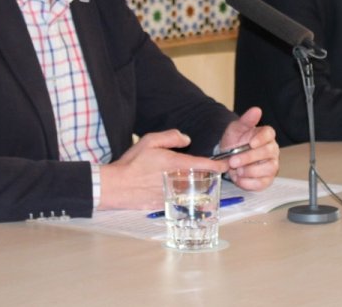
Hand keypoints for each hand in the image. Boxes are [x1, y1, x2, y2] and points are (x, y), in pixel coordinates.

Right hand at [96, 130, 224, 209]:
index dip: (217, 166)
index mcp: (175, 164)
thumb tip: (187, 140)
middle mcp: (176, 181)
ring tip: (199, 181)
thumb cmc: (131, 163)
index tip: (225, 165)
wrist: (115, 186)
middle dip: (209, 177)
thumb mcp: (149, 141)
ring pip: (193, 191)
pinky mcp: (164, 204)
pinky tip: (182, 190)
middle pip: (201, 180)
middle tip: (213, 172)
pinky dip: (185, 195)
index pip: (203, 165)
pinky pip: (180, 200)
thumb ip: (171, 137)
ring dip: (198, 187)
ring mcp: (171, 194)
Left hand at [217, 107, 279, 190]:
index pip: (269, 134)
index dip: (261, 139)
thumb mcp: (236, 129)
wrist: (227, 156)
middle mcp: (272, 150)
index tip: (251, 143)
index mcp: (266, 136)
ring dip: (250, 171)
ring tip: (237, 171)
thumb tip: (256, 110)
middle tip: (233, 161)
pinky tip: (239, 179)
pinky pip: (262, 183)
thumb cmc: (235, 141)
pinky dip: (249, 183)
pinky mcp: (266, 180)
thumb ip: (246, 120)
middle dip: (249, 157)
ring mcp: (271, 165)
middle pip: (268, 152)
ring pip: (268, 169)